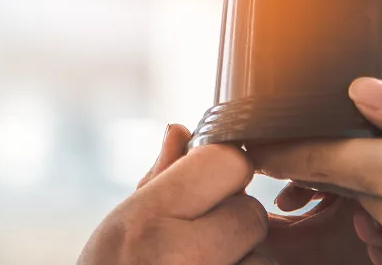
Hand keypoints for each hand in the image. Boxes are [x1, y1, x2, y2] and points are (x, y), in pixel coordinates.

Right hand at [79, 124, 269, 264]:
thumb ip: (158, 179)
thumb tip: (180, 129)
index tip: (207, 189)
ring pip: (262, 258)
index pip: (229, 162)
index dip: (223, 172)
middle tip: (199, 243)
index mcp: (149, 217)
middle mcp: (180, 255)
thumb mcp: (119, 226)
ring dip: (242, 260)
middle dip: (234, 225)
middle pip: (251, 214)